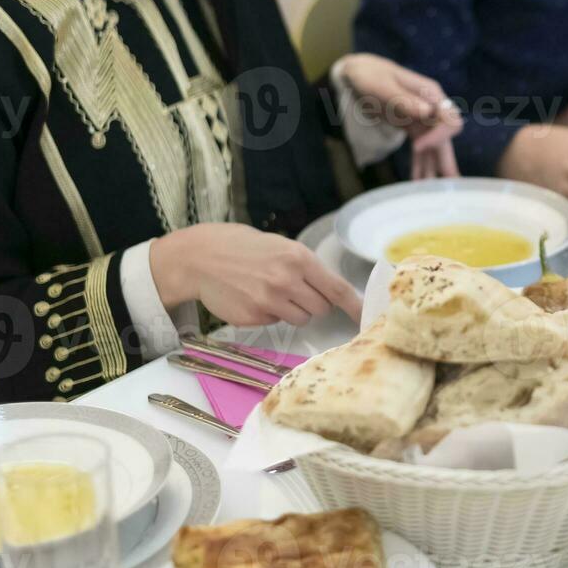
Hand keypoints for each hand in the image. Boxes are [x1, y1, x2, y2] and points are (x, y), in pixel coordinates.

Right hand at [150, 223, 361, 325]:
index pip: (337, 289)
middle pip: (321, 308)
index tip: (367, 318)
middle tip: (295, 289)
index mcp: (298, 258)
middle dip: (314, 303)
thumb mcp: (280, 246)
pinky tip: (253, 297)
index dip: (355, 306)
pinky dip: (270, 314)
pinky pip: (276, 322)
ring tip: (271, 291)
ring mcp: (269, 301)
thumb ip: (305, 266)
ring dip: (293, 310)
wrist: (200, 257)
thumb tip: (333, 291)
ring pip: (301, 319)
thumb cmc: (243, 247)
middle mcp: (287, 281)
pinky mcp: (253, 317)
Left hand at [336, 54, 461, 178]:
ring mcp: (423, 119)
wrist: (357, 73)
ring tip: (430, 192)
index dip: (438, 137)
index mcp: (431, 94)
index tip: (416, 147)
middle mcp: (432, 108)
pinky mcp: (413, 127)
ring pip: (434, 148)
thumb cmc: (370, 74)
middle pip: (446, 138)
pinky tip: (417, 182)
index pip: (449, 120)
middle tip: (448, 185)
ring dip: (432, 168)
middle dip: (446, 162)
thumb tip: (427, 112)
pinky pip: (421, 149)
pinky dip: (420, 165)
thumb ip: (403, 99)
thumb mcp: (382, 85)